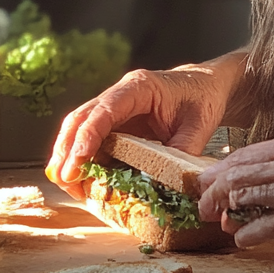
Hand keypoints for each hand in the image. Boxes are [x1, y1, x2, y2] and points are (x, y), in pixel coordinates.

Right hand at [46, 56, 243, 199]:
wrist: (207, 85)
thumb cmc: (203, 98)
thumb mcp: (200, 125)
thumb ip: (182, 152)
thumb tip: (166, 183)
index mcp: (139, 87)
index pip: (104, 110)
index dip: (86, 137)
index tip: (76, 164)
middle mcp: (120, 94)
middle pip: (81, 118)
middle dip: (67, 150)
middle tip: (66, 181)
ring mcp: (114, 109)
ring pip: (79, 129)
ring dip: (69, 157)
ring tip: (71, 187)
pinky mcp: (116, 124)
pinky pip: (92, 141)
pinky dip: (83, 161)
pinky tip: (83, 182)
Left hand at [197, 132, 273, 250]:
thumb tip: (238, 180)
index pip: (246, 153)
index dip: (220, 170)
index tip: (206, 183)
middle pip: (239, 175)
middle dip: (214, 193)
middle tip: (203, 206)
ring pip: (245, 199)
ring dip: (227, 214)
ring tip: (222, 222)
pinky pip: (261, 228)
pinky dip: (245, 235)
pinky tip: (244, 237)